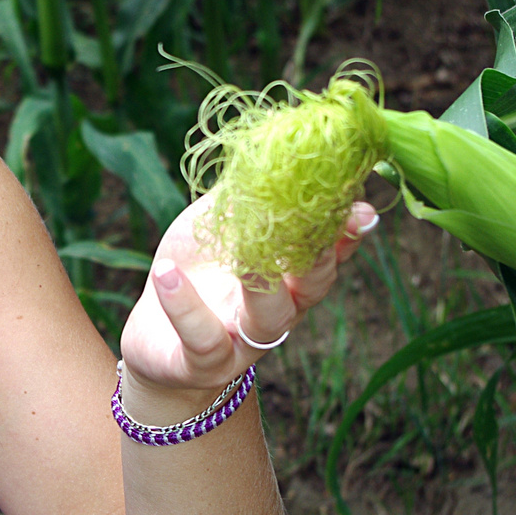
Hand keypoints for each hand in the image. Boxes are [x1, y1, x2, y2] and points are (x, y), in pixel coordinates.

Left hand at [118, 195, 376, 415]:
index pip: (328, 253)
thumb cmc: (195, 271)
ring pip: (268, 319)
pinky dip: (184, 307)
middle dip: (318, 256)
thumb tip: (273, 151)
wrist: (155, 339)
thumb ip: (245, 196)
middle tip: (314, 225)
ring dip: (261, 284)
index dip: (346, 233)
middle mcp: (279, 312)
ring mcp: (244, 341)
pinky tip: (167, 274)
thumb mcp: (217, 226)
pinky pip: (201, 338)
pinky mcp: (204, 363)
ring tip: (245, 254)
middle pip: (311, 287)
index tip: (361, 209)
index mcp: (289, 276)